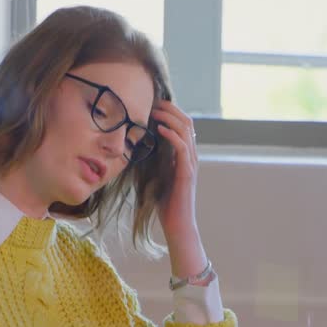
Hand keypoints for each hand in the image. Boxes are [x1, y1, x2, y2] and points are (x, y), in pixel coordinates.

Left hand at [151, 100, 199, 240]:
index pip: (182, 125)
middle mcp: (191, 156)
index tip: (152, 104)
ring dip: (170, 118)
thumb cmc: (164, 203)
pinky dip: (173, 135)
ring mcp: (191, 164)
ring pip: (186, 131)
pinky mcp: (187, 173)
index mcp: (184, 156)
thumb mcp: (155, 175)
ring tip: (156, 110)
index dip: (170, 112)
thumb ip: (152, 160)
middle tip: (154, 101)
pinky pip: (183, 147)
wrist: (177, 224)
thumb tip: (135, 144)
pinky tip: (160, 129)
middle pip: (186, 122)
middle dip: (170, 109)